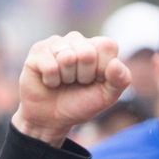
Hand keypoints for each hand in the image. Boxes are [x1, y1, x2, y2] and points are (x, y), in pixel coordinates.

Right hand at [11, 32, 131, 146]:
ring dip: (67, 78)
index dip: (103, 69)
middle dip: (84, 76)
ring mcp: (56, 43)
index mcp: (97, 47)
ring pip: (67, 58)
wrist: (52, 118)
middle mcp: (77, 40)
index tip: (96, 80)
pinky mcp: (38, 50)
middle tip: (77, 82)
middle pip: (87, 53)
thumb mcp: (107, 97)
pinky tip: (49, 81)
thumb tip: (115, 63)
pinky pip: (50, 66)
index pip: (107, 45)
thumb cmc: (80, 103)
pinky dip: (52, 81)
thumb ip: (120, 81)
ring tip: (63, 81)